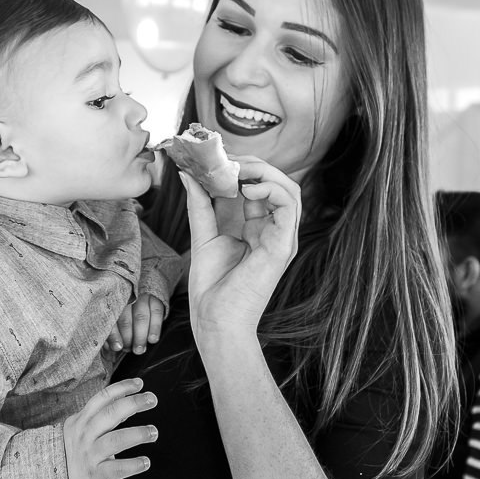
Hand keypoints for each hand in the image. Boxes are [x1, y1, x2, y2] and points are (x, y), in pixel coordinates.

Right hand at [63, 378, 156, 478]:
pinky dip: (132, 465)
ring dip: (138, 434)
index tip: (140, 383)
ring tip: (153, 432)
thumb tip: (129, 397)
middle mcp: (86, 434)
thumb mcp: (83, 426)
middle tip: (152, 399)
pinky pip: (115, 469)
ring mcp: (90, 454)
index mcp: (83, 419)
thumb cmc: (76, 447)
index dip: (122, 388)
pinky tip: (145, 462)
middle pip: (110, 413)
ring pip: (115, 440)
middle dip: (133, 403)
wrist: (54, 477)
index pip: (103, 398)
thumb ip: (104, 413)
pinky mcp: (95, 474)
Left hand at [106, 293, 165, 354]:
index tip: (117, 347)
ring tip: (139, 349)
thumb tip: (110, 348)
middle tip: (129, 350)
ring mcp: (141, 297)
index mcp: (112, 302)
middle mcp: (125, 297)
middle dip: (128, 338)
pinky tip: (153, 339)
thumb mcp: (116, 317)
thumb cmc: (125, 310)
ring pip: (141, 317)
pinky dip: (155, 327)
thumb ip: (112, 332)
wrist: (142, 290)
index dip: (113, 335)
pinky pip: (156, 312)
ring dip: (140, 336)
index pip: (111, 320)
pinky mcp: (155, 298)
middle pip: (125, 319)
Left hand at [183, 157, 300, 341]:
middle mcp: (274, 231)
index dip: (243, 169)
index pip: (260, 188)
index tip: (218, 159)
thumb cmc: (212, 287)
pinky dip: (270, 190)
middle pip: (278, 184)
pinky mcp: (284, 245)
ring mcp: (282, 238)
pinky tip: (246, 189)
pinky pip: (289, 206)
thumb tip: (189, 174)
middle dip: (255, 165)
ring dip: (266, 172)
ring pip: (290, 190)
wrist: (216, 320)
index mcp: (258, 229)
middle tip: (228, 159)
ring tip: (239, 170)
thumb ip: (201, 204)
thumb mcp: (203, 235)